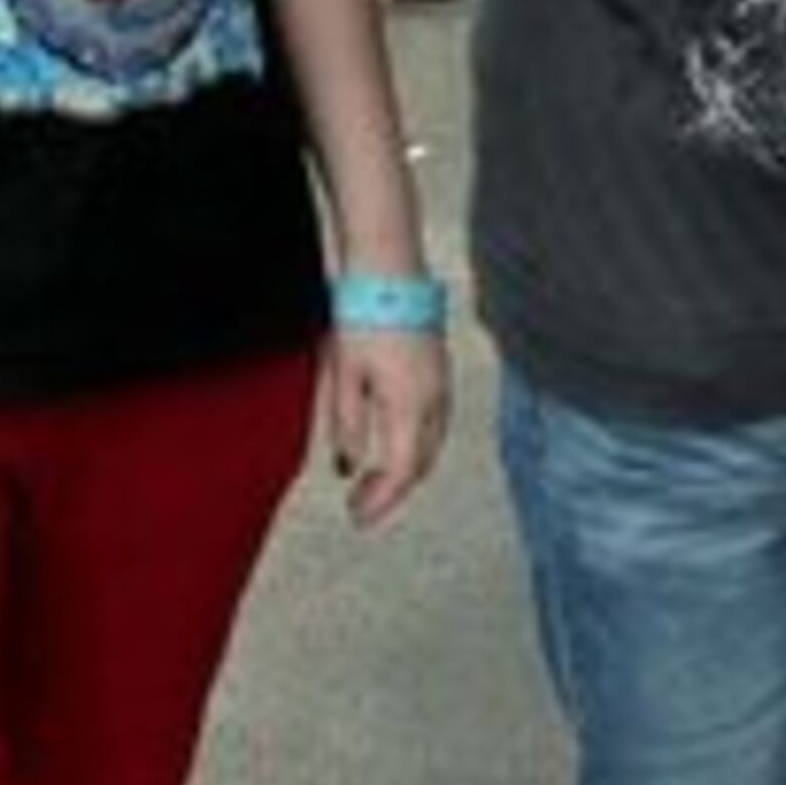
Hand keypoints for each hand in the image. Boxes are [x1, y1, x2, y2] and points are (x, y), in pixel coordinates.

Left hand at [322, 325, 447, 527]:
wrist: (388, 268)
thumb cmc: (363, 314)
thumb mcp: (344, 375)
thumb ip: (349, 425)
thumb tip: (349, 464)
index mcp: (411, 405)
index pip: (403, 471)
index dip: (380, 501)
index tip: (358, 516)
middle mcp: (434, 398)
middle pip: (421, 461)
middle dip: (392, 489)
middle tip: (362, 503)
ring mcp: (441, 380)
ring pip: (431, 442)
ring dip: (406, 466)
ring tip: (374, 477)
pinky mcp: (438, 366)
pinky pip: (434, 419)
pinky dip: (414, 441)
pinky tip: (393, 439)